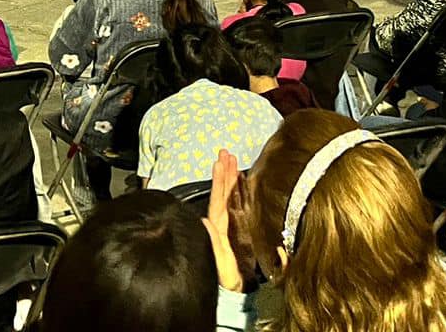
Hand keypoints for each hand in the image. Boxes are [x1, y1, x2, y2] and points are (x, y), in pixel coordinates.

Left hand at [203, 149, 244, 292]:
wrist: (233, 293)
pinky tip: (240, 182)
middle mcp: (221, 223)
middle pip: (223, 193)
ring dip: (230, 178)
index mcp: (218, 227)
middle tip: (226, 152)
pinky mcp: (237, 231)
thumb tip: (204, 220)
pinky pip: (237, 205)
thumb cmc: (225, 280)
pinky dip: (238, 191)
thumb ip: (212, 243)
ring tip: (232, 159)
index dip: (219, 180)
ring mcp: (229, 226)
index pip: (217, 198)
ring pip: (229, 196)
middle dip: (225, 172)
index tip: (220, 161)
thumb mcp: (217, 262)